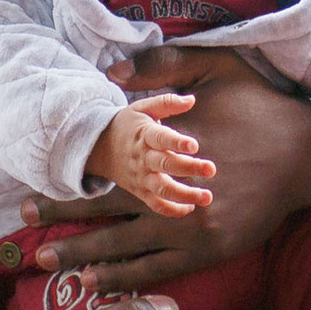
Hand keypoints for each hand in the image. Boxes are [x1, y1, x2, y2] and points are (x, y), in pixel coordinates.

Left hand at [19, 46, 310, 292]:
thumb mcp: (217, 66)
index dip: (70, 178)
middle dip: (64, 219)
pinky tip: (98, 284)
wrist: (308, 152)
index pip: (107, 166)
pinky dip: (126, 278)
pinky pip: (158, 269)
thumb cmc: (261, 104)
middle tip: (25, 227)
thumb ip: (164, 64)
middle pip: (105, 209)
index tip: (36, 184)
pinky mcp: (208, 248)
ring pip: (124, 245)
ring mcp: (189, 224)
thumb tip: (111, 71)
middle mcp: (171, 189)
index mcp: (166, 147)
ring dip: (84, 254)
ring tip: (49, 263)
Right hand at [84, 94, 214, 216]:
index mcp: (144, 135)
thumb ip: (167, 102)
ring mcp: (141, 177)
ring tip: (207, 197)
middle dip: (189, 168)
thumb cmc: (128, 125)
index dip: (177, 142)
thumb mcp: (142, 107)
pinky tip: (191, 207)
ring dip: (185, 195)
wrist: (99, 148)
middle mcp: (143, 158)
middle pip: (165, 165)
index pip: (161, 138)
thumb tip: (192, 100)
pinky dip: (173, 210)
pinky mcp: (140, 191)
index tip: (194, 146)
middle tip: (211, 169)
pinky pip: (156, 205)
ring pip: (162, 190)